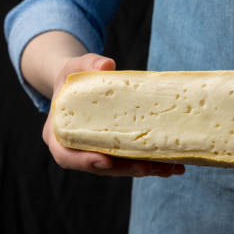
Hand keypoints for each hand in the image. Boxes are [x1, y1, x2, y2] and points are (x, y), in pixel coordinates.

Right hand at [42, 53, 185, 177]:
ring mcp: (98, 154)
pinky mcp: (116, 153)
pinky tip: (175, 163)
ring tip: (171, 168)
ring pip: (122, 168)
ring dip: (147, 169)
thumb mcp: (74, 67)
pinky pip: (134, 160)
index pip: (67, 156)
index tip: (105, 161)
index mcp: (59, 135)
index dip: (85, 161)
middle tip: (148, 168)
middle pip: (101, 167)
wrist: (78, 86)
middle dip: (126, 169)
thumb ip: (87, 64)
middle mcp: (78, 150)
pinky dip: (154, 162)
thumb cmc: (73, 78)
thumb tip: (106, 64)